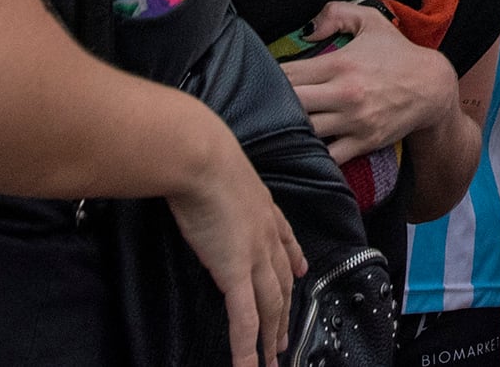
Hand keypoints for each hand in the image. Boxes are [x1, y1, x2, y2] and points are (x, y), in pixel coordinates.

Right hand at [168, 136, 305, 366]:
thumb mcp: (218, 168)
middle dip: (285, 310)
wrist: (201, 157)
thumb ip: (217, 184)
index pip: (284, 238)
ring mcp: (254, 255)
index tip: (301, 270)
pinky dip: (247, 347)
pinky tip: (250, 366)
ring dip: (272, 334)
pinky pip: (244, 319)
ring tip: (274, 358)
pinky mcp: (236, 272)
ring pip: (270, 304)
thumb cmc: (200, 154)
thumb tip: (199, 185)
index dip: (294, 257)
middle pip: (280, 280)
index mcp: (263, 207)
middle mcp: (265, 233)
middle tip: (286, 335)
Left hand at [278, 2, 457, 161]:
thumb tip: (306, 32)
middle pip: (289, 104)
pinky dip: (312, 155)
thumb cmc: (397, 54)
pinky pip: (328, 157)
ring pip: (304, 132)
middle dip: (270, 105)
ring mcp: (353, 121)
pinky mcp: (363, 143)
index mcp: (339, 64)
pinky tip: (303, 148)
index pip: (287, 74)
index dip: (268, 78)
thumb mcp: (371, 21)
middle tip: (262, 106)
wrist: (432, 87)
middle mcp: (344, 93)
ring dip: (287, 131)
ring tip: (277, 128)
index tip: (263, 79)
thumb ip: (335, 13)